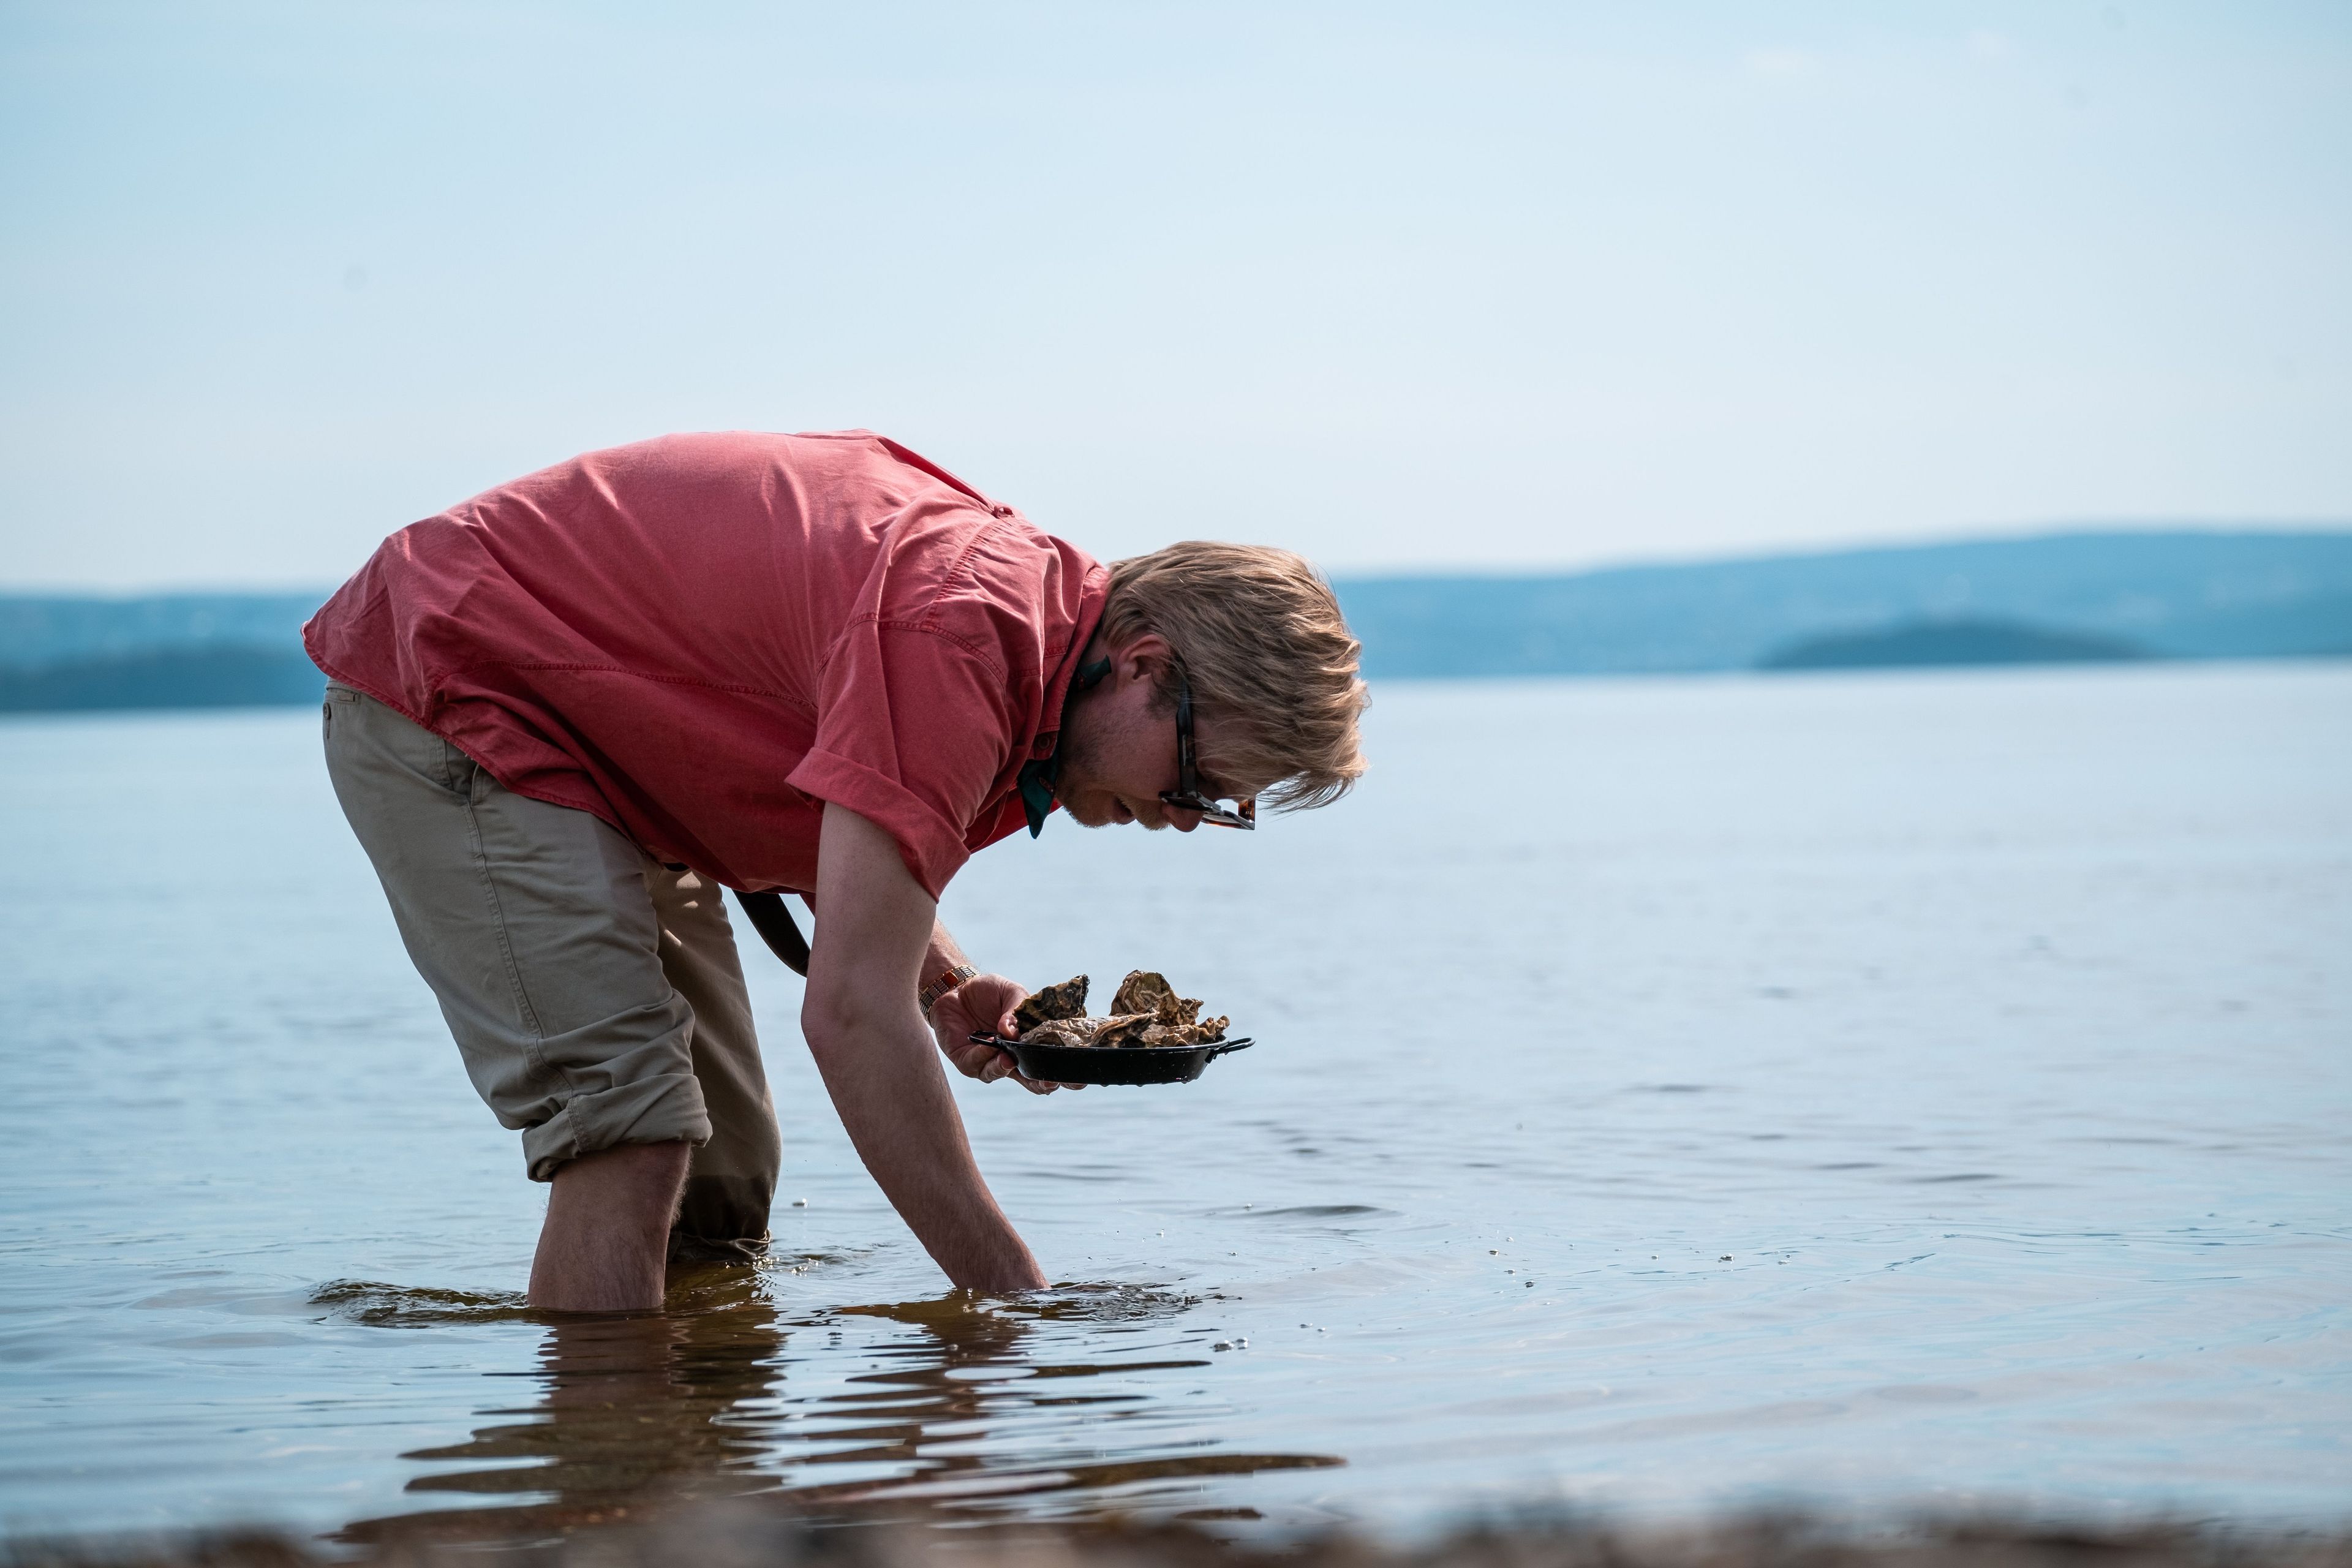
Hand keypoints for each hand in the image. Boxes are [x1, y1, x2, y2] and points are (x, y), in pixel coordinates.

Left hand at [928, 974, 1085, 1094]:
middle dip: (1042, 1084)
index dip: (1066, 1077)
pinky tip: (987, 1044)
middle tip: (1048, 1080)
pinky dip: (983, 1056)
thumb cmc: (990, 993)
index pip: (1052, 1065)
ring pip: (1000, 1074)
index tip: (1077, 1079)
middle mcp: (1013, 1059)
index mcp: (1030, 1045)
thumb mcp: (1012, 992)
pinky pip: (976, 1066)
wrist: (958, 988)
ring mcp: (989, 1063)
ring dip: (1006, 1068)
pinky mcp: (967, 1061)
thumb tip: (1013, 1032)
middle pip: (1032, 1082)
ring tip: (1008, 1057)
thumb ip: (1017, 1009)